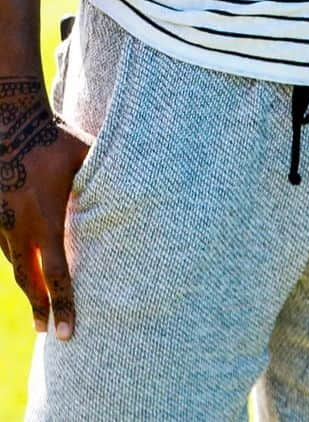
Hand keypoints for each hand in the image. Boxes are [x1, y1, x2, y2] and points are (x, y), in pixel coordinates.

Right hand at [0, 78, 89, 339]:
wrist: (11, 126)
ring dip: (28, 289)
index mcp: (47, 217)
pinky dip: (18, 265)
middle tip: (48, 334)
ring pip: (16, 266)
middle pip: (31, 280)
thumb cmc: (56, 140)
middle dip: (41, 308)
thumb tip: (142, 184)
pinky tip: (29, 275)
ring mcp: (3, 223)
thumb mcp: (85, 155)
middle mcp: (21, 227)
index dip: (63, 303)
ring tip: (39, 311)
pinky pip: (6, 249)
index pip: (58, 271)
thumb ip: (106, 177)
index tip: (66, 331)